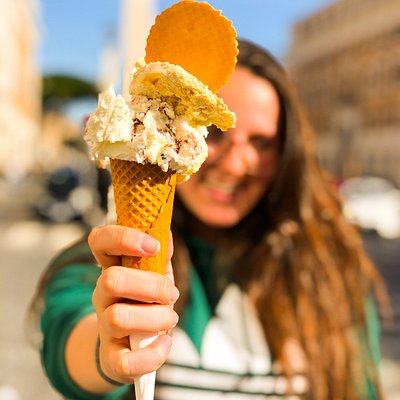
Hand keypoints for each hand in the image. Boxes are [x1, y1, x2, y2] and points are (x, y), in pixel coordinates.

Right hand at [89, 225, 178, 384]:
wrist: (130, 344)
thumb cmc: (146, 303)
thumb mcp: (156, 275)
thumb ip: (161, 257)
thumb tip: (167, 235)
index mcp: (113, 268)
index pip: (99, 241)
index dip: (123, 238)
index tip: (153, 247)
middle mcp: (103, 295)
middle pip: (110, 280)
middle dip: (152, 286)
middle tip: (172, 294)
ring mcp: (104, 326)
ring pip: (118, 318)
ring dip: (157, 318)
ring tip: (170, 318)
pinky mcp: (112, 358)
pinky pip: (125, 362)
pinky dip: (153, 353)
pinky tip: (165, 343)